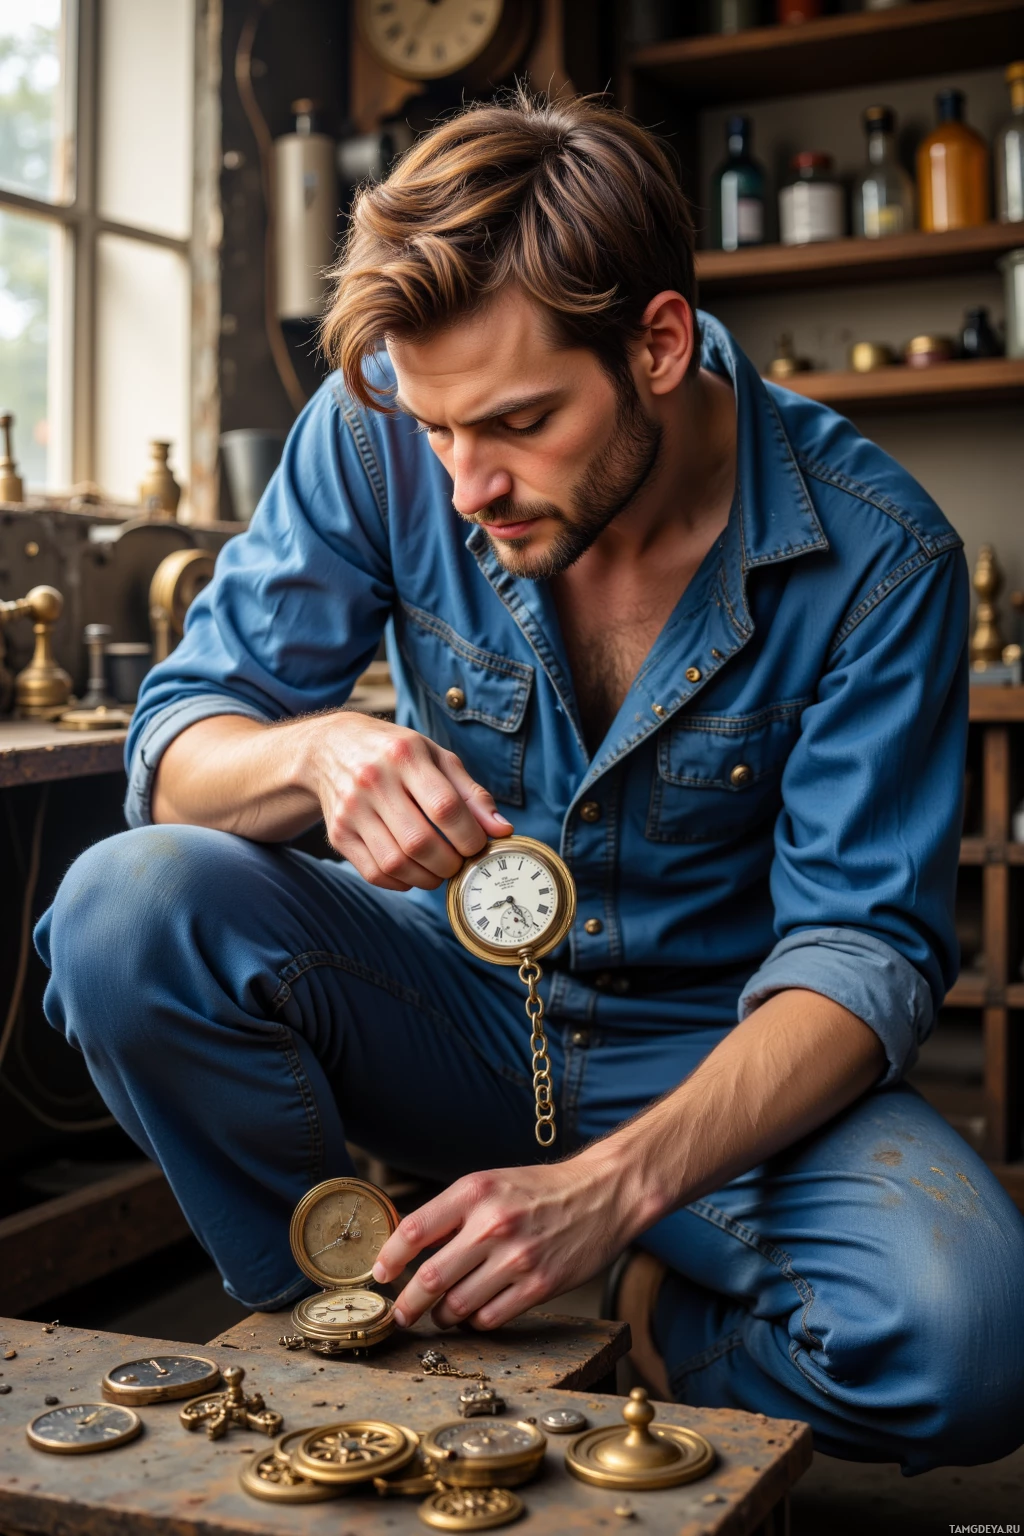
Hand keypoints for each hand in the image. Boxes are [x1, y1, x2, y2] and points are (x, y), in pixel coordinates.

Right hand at [302, 712, 512, 890]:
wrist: (330, 747)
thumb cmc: (395, 752)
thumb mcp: (436, 757)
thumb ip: (471, 793)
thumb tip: (502, 830)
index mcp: (404, 755)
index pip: (444, 807)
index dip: (469, 836)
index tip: (478, 846)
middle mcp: (373, 781)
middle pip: (420, 842)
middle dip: (450, 864)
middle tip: (460, 863)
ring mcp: (351, 810)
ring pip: (396, 863)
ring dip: (428, 878)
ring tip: (440, 869)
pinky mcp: (338, 833)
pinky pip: (374, 873)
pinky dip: (401, 882)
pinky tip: (414, 871)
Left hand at [371, 1153, 649, 1331]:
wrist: (603, 1193)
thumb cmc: (542, 1190)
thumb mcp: (492, 1184)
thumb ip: (452, 1212)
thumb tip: (407, 1244)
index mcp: (475, 1192)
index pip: (414, 1230)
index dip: (389, 1258)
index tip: (381, 1274)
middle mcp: (493, 1224)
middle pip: (431, 1277)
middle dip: (408, 1303)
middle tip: (400, 1313)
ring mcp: (518, 1258)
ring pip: (458, 1306)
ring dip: (442, 1317)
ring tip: (442, 1313)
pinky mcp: (540, 1286)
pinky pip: (490, 1318)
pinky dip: (476, 1322)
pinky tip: (477, 1312)